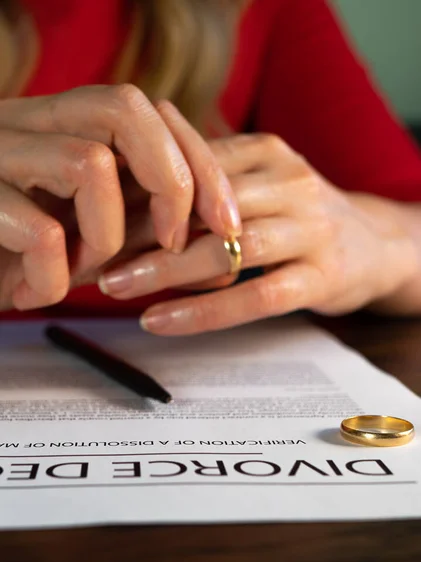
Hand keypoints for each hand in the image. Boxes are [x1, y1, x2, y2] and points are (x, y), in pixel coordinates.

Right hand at [0, 85, 240, 310]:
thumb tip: (219, 248)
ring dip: (107, 237)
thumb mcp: (87, 234)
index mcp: (64, 126)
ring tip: (83, 273)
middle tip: (174, 242)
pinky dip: (54, 277)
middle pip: (128, 108)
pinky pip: (39, 232)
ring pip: (89, 164)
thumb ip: (142, 227)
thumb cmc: (13, 252)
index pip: (152, 112)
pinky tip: (35, 293)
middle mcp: (29, 124)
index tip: (226, 223)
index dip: (201, 164)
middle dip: (173, 182)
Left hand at [99, 134, 417, 334]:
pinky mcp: (323, 276)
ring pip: (228, 247)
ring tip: (114, 286)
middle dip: (140, 230)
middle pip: (204, 203)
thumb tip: (122, 205)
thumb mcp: (256, 185)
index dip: (135, 192)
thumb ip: (204, 189)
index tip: (90, 216)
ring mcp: (311, 229)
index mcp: (265, 151)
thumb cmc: (297, 218)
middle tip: (90, 254)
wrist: (375, 243)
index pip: (190, 166)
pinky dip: (204, 311)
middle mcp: (290, 182)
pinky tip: (159, 322)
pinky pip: (256, 296)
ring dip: (165, 269)